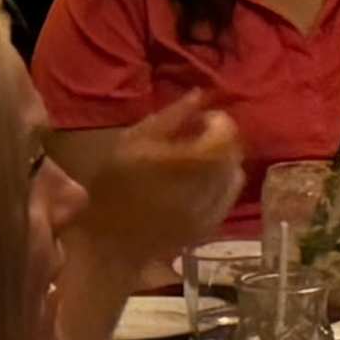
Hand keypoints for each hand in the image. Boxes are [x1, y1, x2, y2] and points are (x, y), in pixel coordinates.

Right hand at [70, 95, 242, 271]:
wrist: (105, 244)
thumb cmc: (111, 187)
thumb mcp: (131, 141)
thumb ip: (169, 117)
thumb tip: (199, 95)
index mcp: (183, 163)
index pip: (225, 136)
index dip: (219, 122)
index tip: (201, 118)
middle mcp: (202, 189)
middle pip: (233, 155)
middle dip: (222, 141)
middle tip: (199, 137)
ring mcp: (207, 213)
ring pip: (234, 177)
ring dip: (223, 163)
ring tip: (199, 160)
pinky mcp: (206, 230)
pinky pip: (227, 200)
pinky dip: (220, 186)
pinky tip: (198, 184)